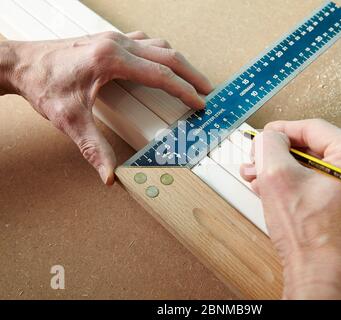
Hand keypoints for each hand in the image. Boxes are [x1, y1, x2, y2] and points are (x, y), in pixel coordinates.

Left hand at [2, 31, 211, 183]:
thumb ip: (94, 149)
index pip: (160, 75)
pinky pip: (145, 43)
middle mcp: (116, 44)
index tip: (199, 102)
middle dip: (191, 74)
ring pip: (158, 46)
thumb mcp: (70, 120)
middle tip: (206, 89)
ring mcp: (113, 40)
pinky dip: (160, 54)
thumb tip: (109, 173)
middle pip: (167, 55)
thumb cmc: (43, 83)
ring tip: (190, 78)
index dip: (184, 90)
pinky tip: (161, 63)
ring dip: (178, 62)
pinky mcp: (109, 42)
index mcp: (111, 60)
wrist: (21, 64)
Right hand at [240, 119, 340, 298]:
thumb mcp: (277, 177)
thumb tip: (269, 138)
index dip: (281, 130)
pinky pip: (323, 186)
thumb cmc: (310, 238)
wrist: (322, 278)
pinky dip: (299, 186)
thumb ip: (269, 145)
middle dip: (279, 156)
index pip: (313, 128)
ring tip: (260, 179)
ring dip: (285, 172)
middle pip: (314, 150)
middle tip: (258, 161)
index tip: (264, 135)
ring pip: (316, 169)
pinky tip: (276, 191)